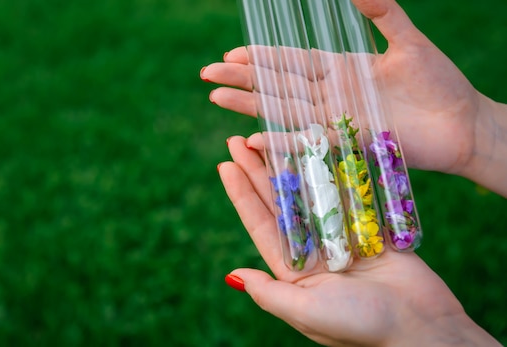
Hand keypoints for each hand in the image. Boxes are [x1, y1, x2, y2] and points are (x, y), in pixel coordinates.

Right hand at [202, 0, 506, 195]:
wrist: (463, 123)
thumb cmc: (440, 83)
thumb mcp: (409, 41)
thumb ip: (383, 13)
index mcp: (342, 69)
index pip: (292, 61)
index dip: (262, 58)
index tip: (231, 54)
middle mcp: (332, 95)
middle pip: (278, 84)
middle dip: (242, 80)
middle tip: (207, 75)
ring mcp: (337, 120)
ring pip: (284, 110)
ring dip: (250, 105)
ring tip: (216, 99)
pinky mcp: (348, 143)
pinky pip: (308, 141)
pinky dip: (281, 140)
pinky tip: (254, 138)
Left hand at [218, 136, 499, 346]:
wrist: (421, 329)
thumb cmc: (361, 326)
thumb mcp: (307, 312)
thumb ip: (270, 294)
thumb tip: (234, 274)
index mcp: (294, 270)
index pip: (260, 224)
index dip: (241, 194)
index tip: (225, 164)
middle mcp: (314, 250)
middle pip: (280, 202)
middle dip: (258, 171)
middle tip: (239, 139)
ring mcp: (342, 237)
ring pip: (311, 191)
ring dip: (292, 164)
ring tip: (272, 135)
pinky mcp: (371, 228)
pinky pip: (349, 193)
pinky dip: (335, 169)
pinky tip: (319, 146)